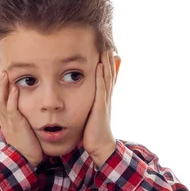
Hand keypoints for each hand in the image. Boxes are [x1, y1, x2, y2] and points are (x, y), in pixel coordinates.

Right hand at [0, 71, 42, 166]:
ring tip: (5, 75)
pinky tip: (15, 88)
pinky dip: (12, 97)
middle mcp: (2, 119)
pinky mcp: (16, 124)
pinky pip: (11, 109)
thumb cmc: (24, 142)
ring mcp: (8, 121)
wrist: (26, 158)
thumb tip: (15, 104)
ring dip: (1, 86)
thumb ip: (15, 114)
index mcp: (1, 118)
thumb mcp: (17, 125)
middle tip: (0, 72)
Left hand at [83, 51, 118, 166]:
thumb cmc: (92, 132)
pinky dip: (100, 76)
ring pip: (106, 79)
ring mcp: (104, 101)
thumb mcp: (89, 115)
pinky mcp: (100, 107)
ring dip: (106, 64)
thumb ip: (87, 106)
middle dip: (108, 60)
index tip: (104, 52)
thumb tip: (81, 100)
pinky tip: (99, 66)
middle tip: (107, 45)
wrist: (98, 145)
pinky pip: (101, 88)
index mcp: (102, 99)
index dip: (106, 65)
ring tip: (106, 50)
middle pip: (108, 75)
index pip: (105, 78)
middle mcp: (105, 98)